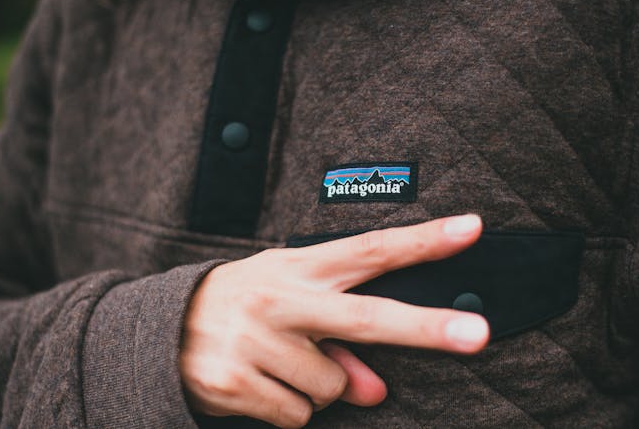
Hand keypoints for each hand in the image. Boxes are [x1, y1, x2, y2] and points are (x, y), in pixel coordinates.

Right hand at [180, 215, 488, 427]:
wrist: (159, 328)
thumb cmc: (245, 306)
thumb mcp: (290, 305)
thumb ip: (340, 343)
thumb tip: (377, 391)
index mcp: (299, 268)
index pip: (370, 249)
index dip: (422, 240)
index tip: (471, 228)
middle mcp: (280, 299)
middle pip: (367, 318)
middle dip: (427, 328)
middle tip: (480, 334)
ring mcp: (255, 341)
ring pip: (332, 388)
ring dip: (318, 386)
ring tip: (278, 361)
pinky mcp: (234, 382)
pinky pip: (297, 415)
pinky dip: (288, 408)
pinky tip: (259, 382)